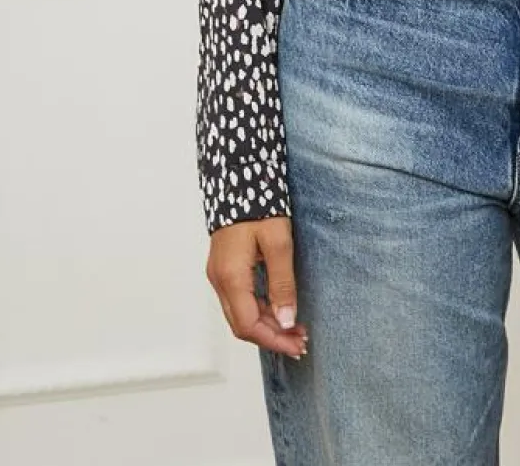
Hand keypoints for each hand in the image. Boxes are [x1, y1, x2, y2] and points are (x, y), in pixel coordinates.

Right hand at [206, 214, 308, 357]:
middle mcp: (219, 280)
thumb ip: (282, 284)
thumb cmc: (259, 203)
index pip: (249, 326)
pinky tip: (278, 308)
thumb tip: (286, 320)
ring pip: (240, 314)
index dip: (274, 339)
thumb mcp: (278, 242)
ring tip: (294, 327)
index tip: (298, 344)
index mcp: (231, 277)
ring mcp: (219, 274)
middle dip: (272, 336)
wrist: (239, 174)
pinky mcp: (224, 267)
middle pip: (242, 325)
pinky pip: (239, 300)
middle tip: (300, 339)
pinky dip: (259, 310)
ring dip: (266, 324)